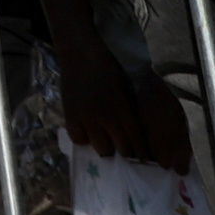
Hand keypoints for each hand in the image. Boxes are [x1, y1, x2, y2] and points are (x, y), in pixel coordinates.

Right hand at [40, 5, 186, 172]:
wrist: (81, 53)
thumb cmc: (108, 67)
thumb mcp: (126, 87)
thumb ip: (130, 109)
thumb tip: (136, 130)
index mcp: (123, 108)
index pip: (135, 139)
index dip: (141, 153)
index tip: (144, 161)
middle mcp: (106, 117)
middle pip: (120, 148)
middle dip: (124, 153)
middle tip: (124, 152)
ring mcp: (87, 119)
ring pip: (100, 148)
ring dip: (105, 147)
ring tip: (105, 142)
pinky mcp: (71, 117)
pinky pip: (79, 140)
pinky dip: (84, 139)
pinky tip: (88, 134)